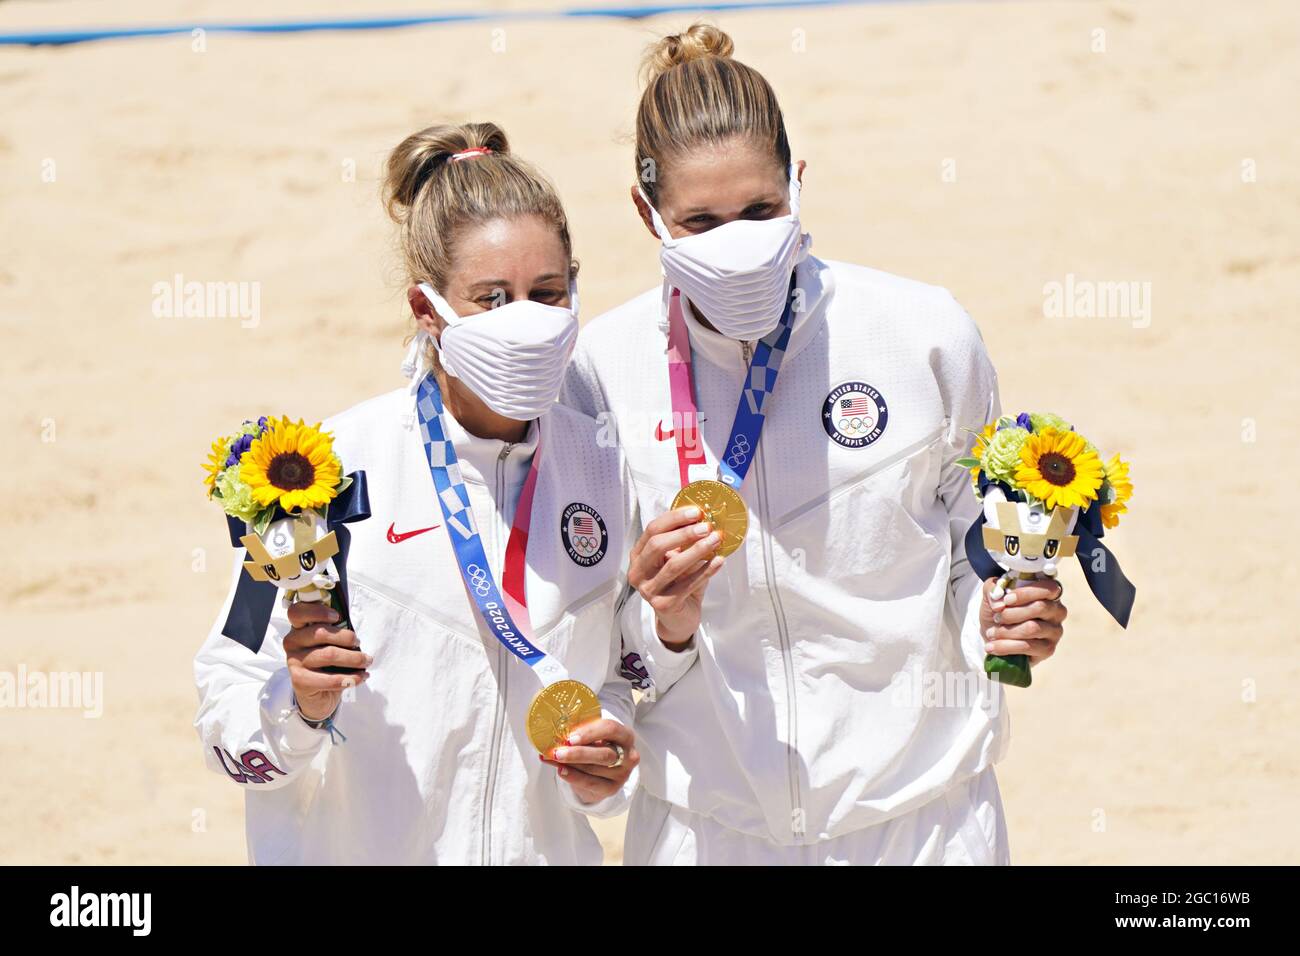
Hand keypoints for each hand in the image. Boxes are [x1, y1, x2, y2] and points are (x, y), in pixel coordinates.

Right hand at [284, 601, 370, 721]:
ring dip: (354, 658)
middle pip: (320, 633)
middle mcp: (292, 642)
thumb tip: (353, 631)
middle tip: (359, 643)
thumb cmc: (325, 662)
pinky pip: (330, 679)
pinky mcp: (300, 681)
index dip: (317, 612)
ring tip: (367, 661)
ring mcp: (294, 662)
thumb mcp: (329, 642)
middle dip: (347, 637)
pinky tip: (362, 676)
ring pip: (329, 655)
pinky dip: (350, 678)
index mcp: (298, 628)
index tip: (337, 617)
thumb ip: (335, 631)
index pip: (297, 612)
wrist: (316, 694)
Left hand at [544, 719, 638, 804]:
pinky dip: (573, 777)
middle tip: (558, 752)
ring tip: (553, 758)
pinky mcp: (612, 789)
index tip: (570, 737)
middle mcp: (629, 756)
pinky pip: (591, 783)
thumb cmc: (596, 745)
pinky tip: (560, 770)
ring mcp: (622, 775)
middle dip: (579, 753)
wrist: (603, 770)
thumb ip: (581, 732)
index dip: (590, 733)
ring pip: (594, 769)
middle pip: (604, 754)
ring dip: (571, 764)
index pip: (611, 729)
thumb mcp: (594, 735)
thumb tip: (557, 731)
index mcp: (625, 735)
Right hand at [627, 506, 723, 647]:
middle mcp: (638, 572)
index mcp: (638, 555)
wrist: (679, 617)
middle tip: (706, 526)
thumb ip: (682, 540)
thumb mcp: (677, 558)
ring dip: (697, 550)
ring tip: (715, 540)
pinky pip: (687, 585)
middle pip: (657, 545)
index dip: (674, 519)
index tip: (696, 511)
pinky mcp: (663, 605)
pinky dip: (705, 571)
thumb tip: (702, 517)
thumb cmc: (679, 582)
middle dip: (684, 534)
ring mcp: (648, 590)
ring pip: (673, 565)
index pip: (652, 530)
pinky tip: (718, 561)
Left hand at [979, 577, 1067, 665]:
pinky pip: (1028, 647)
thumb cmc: (998, 611)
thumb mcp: (992, 595)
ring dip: (1006, 631)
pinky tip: (992, 647)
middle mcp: (1057, 611)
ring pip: (1032, 628)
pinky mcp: (1048, 650)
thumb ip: (992, 589)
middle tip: (996, 617)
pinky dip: (1006, 646)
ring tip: (991, 633)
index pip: (1049, 588)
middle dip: (1012, 613)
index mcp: (1048, 593)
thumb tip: (999, 602)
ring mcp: (1055, 631)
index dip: (1027, 593)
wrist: (993, 635)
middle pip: (1040, 608)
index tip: (1006, 599)